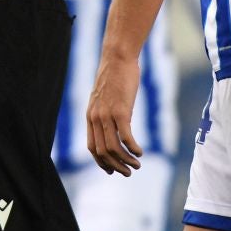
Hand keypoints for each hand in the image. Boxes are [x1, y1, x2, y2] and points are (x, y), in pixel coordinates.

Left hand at [86, 56, 143, 175]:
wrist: (117, 58)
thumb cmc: (114, 76)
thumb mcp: (104, 97)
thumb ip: (105, 112)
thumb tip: (114, 125)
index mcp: (90, 116)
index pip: (92, 147)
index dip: (101, 162)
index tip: (112, 170)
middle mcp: (96, 118)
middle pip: (103, 152)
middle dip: (116, 166)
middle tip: (129, 172)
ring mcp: (107, 115)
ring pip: (114, 148)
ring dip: (126, 160)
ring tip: (137, 165)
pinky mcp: (120, 111)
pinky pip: (126, 137)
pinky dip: (133, 149)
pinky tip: (140, 152)